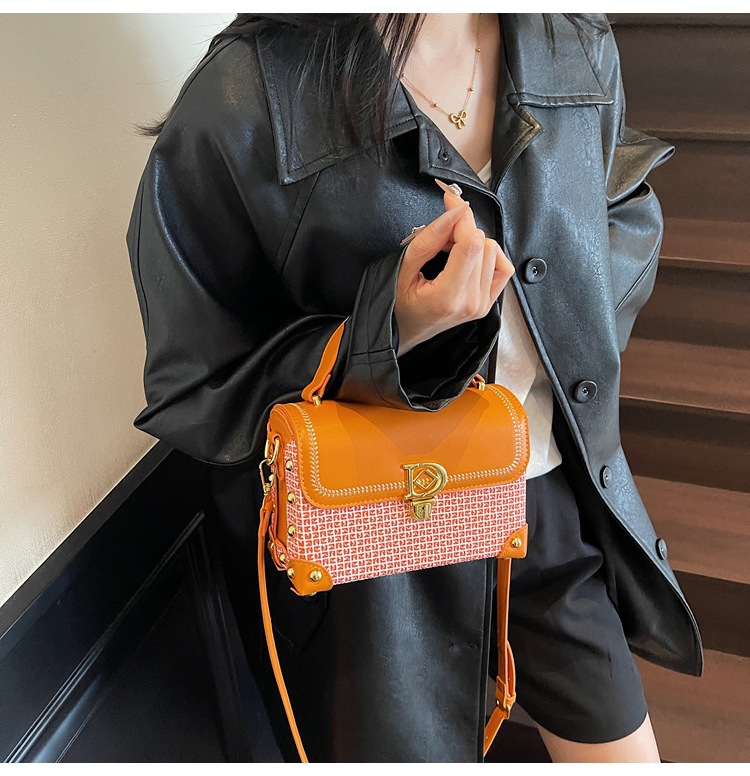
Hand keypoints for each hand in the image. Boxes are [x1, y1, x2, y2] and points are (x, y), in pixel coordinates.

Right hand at [394, 182, 514, 356]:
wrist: (404, 332)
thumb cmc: (398, 307)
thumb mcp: (403, 269)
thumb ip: (429, 239)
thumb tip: (453, 212)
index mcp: (448, 297)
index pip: (471, 244)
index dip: (462, 216)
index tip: (450, 201)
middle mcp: (471, 303)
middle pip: (483, 244)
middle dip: (462, 230)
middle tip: (440, 237)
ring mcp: (482, 304)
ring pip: (493, 251)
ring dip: (473, 242)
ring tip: (450, 251)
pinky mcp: (488, 302)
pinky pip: (502, 267)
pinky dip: (488, 255)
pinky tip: (468, 258)